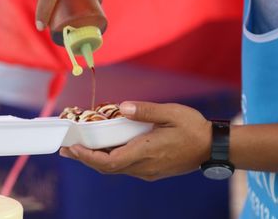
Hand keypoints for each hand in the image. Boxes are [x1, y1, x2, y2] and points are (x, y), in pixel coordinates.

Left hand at [60, 101, 211, 180]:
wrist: (211, 146)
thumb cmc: (193, 128)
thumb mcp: (170, 113)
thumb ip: (145, 110)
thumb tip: (122, 107)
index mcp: (146, 152)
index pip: (109, 161)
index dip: (88, 157)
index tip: (72, 149)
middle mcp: (143, 167)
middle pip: (107, 168)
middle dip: (84, 159)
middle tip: (66, 149)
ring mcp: (147, 171)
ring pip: (114, 169)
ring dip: (95, 160)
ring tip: (78, 149)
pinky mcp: (151, 170)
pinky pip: (124, 167)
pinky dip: (108, 160)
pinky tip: (103, 150)